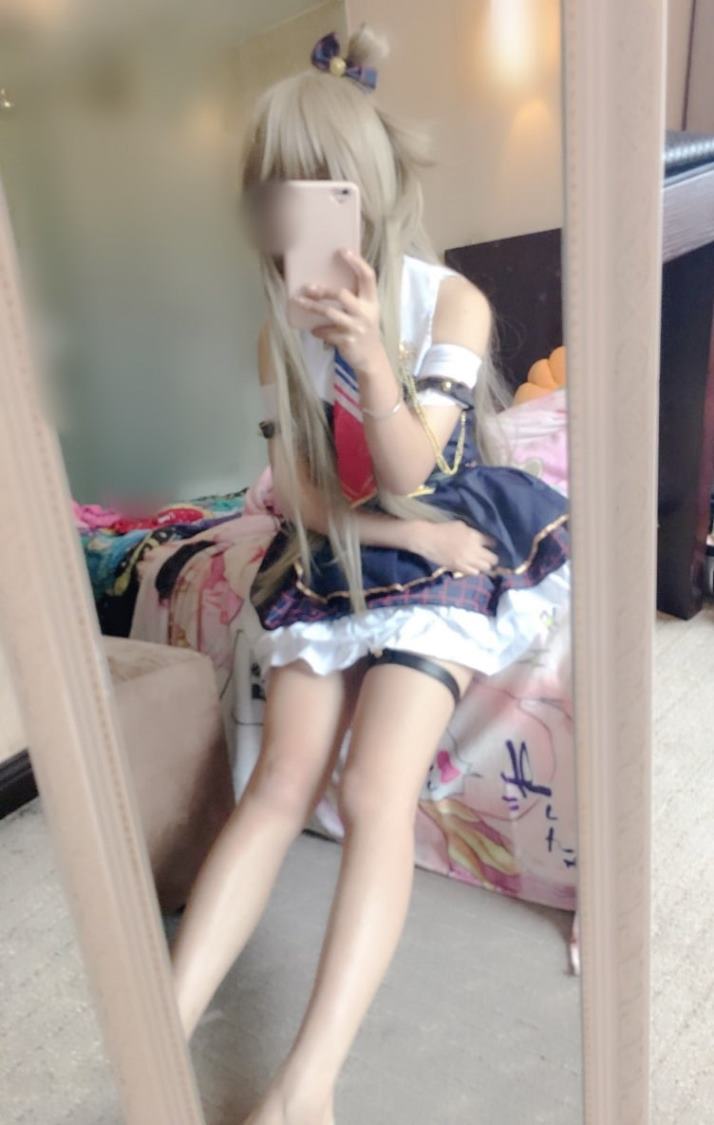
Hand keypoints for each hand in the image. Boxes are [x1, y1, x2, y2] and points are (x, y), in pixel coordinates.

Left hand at [293, 248, 386, 374]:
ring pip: (330, 313)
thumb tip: (329, 282)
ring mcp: (356, 328)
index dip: (356, 262)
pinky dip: (318, 330)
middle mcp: (366, 313)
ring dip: (312, 307)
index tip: (343, 251)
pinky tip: (313, 330)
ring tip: (299, 301)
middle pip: (342, 294)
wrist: (371, 358)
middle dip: (323, 290)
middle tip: (308, 287)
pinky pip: (327, 332)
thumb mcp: (367, 312)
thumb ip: (356, 298)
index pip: (368, 277)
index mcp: (372, 301)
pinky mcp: (347, 341)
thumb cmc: (365, 330)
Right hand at [411, 519, 498, 576]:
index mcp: (474, 536)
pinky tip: (472, 566)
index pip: (492, 543)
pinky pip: (474, 572)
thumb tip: (482, 538)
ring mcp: (467, 560)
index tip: (492, 546)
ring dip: (485, 564)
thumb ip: (473, 532)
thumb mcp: (461, 525)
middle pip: (492, 558)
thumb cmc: (443, 529)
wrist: (428, 539)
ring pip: (485, 567)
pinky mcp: (459, 568)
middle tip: (491, 557)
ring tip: (482, 563)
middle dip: (493, 557)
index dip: (493, 545)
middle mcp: (473, 549)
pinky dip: (475, 570)